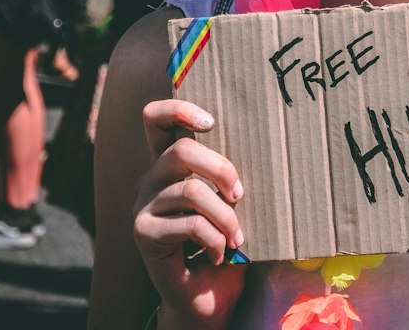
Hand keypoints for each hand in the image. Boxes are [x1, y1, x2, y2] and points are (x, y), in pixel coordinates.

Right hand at [132, 99, 246, 326]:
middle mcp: (150, 179)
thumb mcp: (230, 201)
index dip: (179, 109)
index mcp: (169, 164)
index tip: (211, 122)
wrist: (209, 299)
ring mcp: (143, 205)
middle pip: (179, 151)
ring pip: (190, 191)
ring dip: (225, 216)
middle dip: (220, 169)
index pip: (156, 118)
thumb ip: (228, 173)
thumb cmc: (226, 243)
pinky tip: (220, 256)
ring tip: (237, 237)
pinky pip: (190, 225)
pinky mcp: (143, 233)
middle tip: (240, 193)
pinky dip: (216, 240)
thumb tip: (265, 139)